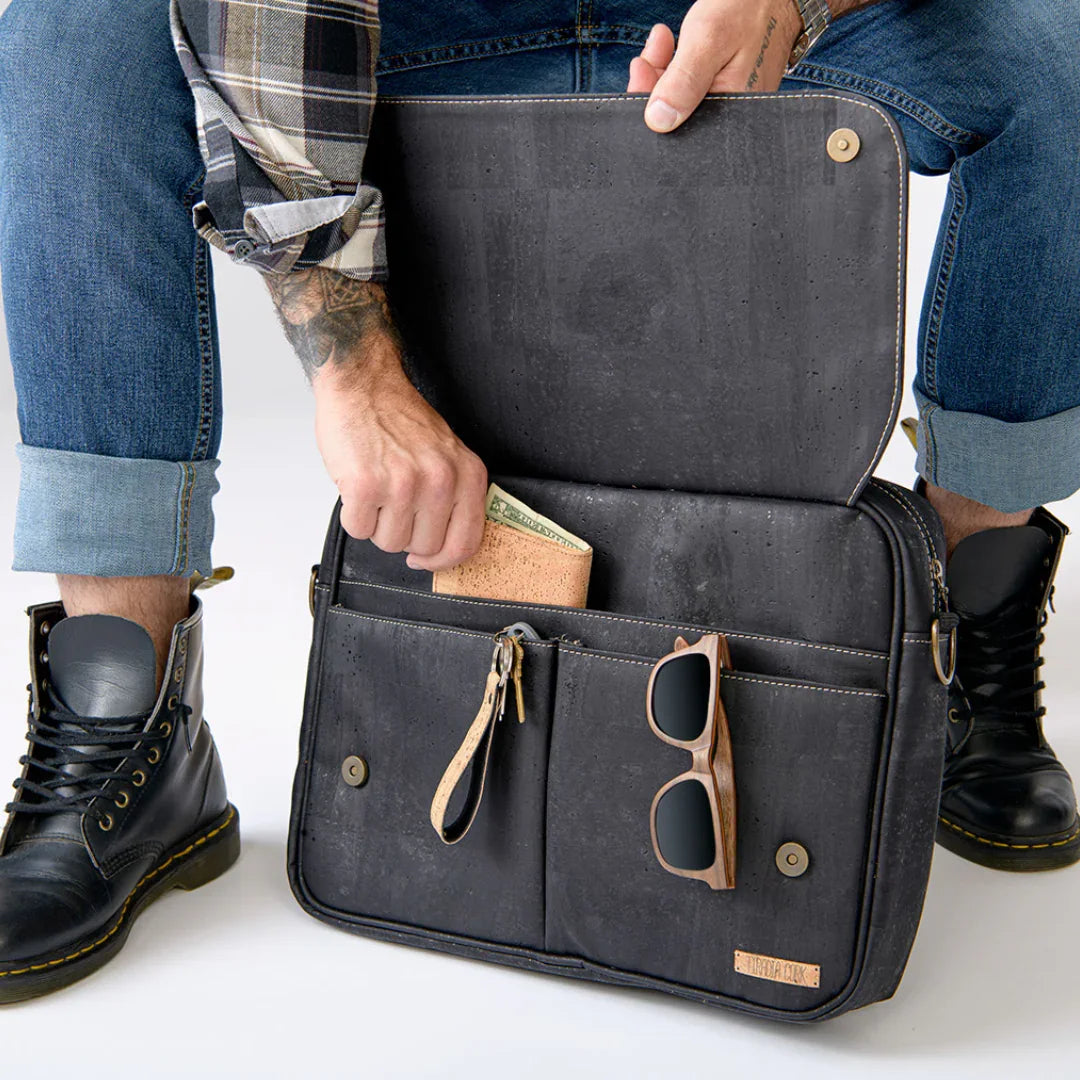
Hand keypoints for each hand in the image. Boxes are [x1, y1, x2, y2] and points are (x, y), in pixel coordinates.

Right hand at [312, 339, 488, 571]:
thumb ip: (455, 496)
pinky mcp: (367, 486)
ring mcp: (404, 484)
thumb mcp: (448, 454)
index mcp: (467, 475)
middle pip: (423, 547)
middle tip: (393, 504)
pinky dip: (353, 514)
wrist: (363, 384)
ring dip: (377, 523)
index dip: (442, 560)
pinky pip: (358, 529)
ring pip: (389, 542)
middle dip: (403, 534)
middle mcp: (441, 481)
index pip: (465, 543)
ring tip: (377, 489)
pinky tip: (358, 486)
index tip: (425, 558)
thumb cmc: (400, 419)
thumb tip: (444, 546)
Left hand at [627, 0, 802, 131]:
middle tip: (647, 54)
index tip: (640, 69)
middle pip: (675, 118)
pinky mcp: (721, 93)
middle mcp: (729, 119)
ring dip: (660, 72)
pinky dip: (673, 68)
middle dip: (653, 85)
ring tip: (661, 39)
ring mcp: (724, 107)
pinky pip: (688, 90)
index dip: (649, 105)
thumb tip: (658, 121)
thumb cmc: (749, 10)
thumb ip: (684, 82)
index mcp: (731, 116)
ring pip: (677, 102)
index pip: (677, 129)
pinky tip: (669, 45)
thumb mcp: (709, 41)